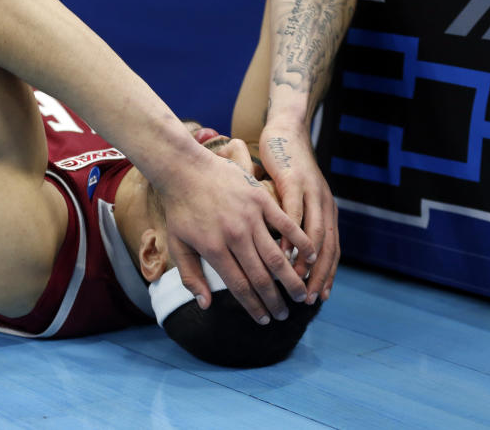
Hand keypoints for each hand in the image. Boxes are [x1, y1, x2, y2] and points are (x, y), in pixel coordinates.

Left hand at [157, 140, 314, 323]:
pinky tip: (310, 256)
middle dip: (275, 300)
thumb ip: (191, 276)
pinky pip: (286, 224)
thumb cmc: (180, 209)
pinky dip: (300, 241)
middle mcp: (235, 235)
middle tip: (285, 315)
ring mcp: (250, 217)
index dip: (254, 307)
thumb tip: (205, 305)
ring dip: (291, 278)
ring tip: (301, 295)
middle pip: (262, 276)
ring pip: (277, 255)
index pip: (240, 286)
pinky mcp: (261, 199)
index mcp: (214, 249)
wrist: (185, 169)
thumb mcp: (178, 245)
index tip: (264, 320)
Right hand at [259, 124, 339, 302]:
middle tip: (307, 299)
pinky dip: (291, 234)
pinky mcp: (295, 180)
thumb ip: (296, 225)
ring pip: (314, 233)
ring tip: (295, 280)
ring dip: (306, 260)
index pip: (333, 251)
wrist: (285, 132)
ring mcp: (312, 191)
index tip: (317, 299)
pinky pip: (294, 212)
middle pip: (328, 247)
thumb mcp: (294, 201)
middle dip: (318, 276)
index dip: (327, 276)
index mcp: (326, 211)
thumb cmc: (285, 170)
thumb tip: (289, 256)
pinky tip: (282, 252)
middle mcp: (324, 203)